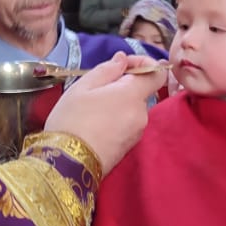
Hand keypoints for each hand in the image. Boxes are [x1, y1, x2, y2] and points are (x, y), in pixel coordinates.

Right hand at [45, 53, 165, 175]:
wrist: (67, 165)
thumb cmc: (72, 120)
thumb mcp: (82, 87)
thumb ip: (107, 69)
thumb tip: (123, 60)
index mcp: (133, 95)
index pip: (157, 73)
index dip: (144, 64)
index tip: (123, 65)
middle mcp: (141, 114)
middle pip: (140, 92)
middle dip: (122, 86)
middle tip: (95, 89)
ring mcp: (136, 133)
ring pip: (131, 109)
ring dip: (116, 104)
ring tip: (90, 109)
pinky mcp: (129, 147)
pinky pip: (127, 124)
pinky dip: (115, 120)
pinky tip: (93, 125)